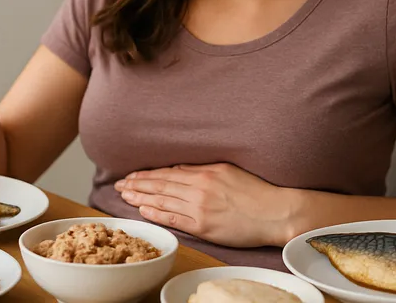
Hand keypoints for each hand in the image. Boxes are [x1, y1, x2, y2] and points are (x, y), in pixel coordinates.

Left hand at [114, 163, 293, 247]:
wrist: (276, 211)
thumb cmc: (256, 191)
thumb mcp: (228, 170)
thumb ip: (203, 170)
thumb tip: (181, 169)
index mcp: (206, 172)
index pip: (169, 172)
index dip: (148, 174)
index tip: (132, 174)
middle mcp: (200, 187)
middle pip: (160, 184)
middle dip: (137, 184)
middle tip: (119, 184)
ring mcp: (200, 206)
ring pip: (163, 199)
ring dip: (140, 197)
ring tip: (124, 195)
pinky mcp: (204, 225)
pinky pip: (174, 217)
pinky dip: (156, 213)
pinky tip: (142, 209)